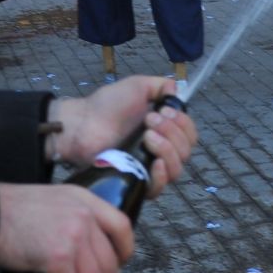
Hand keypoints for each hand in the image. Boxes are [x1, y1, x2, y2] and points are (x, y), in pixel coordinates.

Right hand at [0, 182, 133, 272]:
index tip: (117, 267)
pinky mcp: (57, 259)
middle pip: (110, 262)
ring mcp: (73, 238)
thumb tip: (74, 247)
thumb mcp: (50, 199)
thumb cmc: (8, 209)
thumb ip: (66, 215)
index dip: (124, 252)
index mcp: (84, 200)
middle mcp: (84, 217)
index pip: (122, 227)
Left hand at [50, 77, 197, 198]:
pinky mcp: (136, 182)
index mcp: (164, 130)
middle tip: (150, 120)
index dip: (183, 123)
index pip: (189, 134)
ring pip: (177, 168)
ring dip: (168, 149)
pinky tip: (155, 162)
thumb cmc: (106, 105)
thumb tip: (177, 90)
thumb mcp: (137, 86)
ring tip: (147, 135)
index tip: (164, 109)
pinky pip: (160, 187)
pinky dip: (162, 175)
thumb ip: (161, 85)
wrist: (82, 123)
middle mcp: (160, 150)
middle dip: (173, 132)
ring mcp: (148, 168)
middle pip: (186, 151)